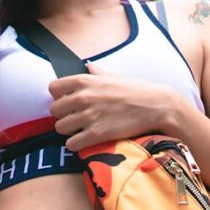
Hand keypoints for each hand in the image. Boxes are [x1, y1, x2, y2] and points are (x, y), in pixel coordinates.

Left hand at [47, 62, 186, 151]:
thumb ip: (97, 72)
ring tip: (81, 130)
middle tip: (76, 119)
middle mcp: (82, 97)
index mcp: (84, 80)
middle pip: (54, 110)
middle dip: (63, 115)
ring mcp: (88, 116)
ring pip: (60, 128)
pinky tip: (86, 141)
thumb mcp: (114, 76)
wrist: (156, 106)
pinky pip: (71, 144)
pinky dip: (76, 145)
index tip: (68, 101)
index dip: (59, 96)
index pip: (53, 88)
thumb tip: (88, 65)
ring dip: (69, 131)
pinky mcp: (96, 134)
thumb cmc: (136, 90)